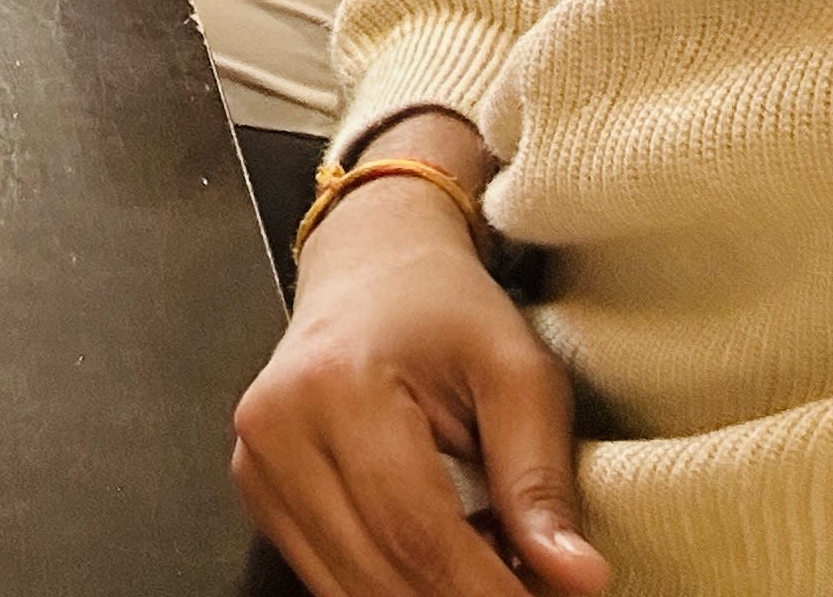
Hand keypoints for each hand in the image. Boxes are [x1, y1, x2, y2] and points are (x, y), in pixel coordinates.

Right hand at [234, 148, 603, 596]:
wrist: (372, 268)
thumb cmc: (445, 309)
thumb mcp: (518, 373)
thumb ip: (540, 479)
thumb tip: (576, 580)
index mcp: (337, 387)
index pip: (416, 532)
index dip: (485, 592)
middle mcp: (278, 428)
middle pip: (379, 572)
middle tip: (534, 594)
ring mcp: (256, 464)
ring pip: (349, 588)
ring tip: (494, 575)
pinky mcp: (258, 490)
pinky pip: (328, 574)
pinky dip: (393, 586)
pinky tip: (444, 565)